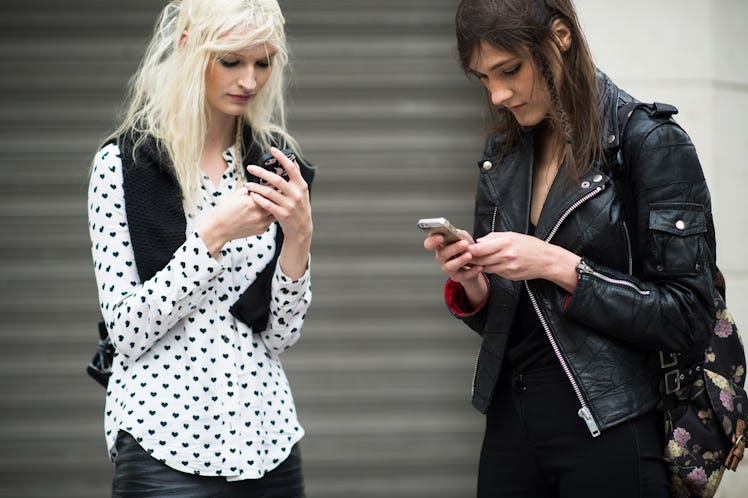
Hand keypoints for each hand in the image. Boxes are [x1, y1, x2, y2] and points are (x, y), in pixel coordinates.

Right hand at [198, 185, 274, 257]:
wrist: (220, 228)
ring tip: (270, 203)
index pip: (269, 192)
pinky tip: (263, 212)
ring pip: (275, 212)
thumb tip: (259, 184)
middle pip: (275, 202)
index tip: (272, 186)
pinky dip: (269, 216)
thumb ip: (250, 188)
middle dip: (275, 197)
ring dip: (274, 207)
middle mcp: (258, 214)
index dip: (271, 189)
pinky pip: (271, 220)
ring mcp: (261, 223)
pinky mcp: (262, 230)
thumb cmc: (226, 211)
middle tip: (276, 193)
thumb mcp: (236, 194)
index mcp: (252, 202)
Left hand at [246, 147, 311, 278]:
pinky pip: (267, 205)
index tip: (272, 149)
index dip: (282, 158)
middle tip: (250, 167)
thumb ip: (296, 178)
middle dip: (261, 172)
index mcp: (301, 186)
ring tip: (247, 184)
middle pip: (276, 179)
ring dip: (256, 187)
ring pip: (269, 192)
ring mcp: (290, 205)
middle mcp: (296, 194)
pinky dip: (258, 199)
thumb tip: (293, 161)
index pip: (292, 168)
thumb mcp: (302, 192)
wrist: (301, 229)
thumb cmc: (299, 208)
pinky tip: (252, 195)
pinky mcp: (282, 215)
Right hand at [423, 230, 482, 281]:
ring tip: (469, 255)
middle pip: (442, 254)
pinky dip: (472, 271)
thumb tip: (458, 233)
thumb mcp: (463, 238)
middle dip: (453, 248)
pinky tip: (479, 266)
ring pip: (451, 266)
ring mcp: (448, 268)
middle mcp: (441, 258)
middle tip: (464, 244)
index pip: (429, 244)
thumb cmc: (465, 249)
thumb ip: (460, 234)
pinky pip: (464, 275)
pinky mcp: (457, 277)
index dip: (432, 240)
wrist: (472, 265)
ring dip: (460, 260)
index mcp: (440, 246)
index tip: (440, 237)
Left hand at [467, 232, 579, 291]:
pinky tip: (488, 264)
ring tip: (473, 260)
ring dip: (478, 265)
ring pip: (485, 268)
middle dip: (470, 258)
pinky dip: (489, 268)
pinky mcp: (509, 276)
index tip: (463, 247)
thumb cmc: (531, 245)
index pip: (480, 249)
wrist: (547, 260)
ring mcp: (508, 268)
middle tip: (463, 255)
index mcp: (506, 243)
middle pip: (480, 260)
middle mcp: (506, 256)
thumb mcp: (512, 235)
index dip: (469, 249)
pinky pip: (494, 272)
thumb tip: (478, 241)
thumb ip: (493, 237)